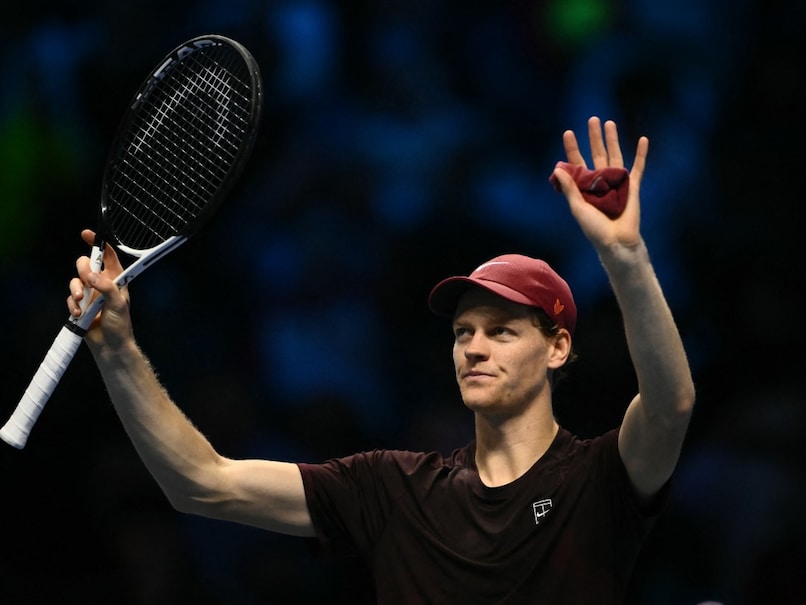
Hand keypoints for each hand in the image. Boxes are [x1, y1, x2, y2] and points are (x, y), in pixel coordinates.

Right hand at [67, 229, 132, 350]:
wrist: (110, 346)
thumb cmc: (121, 325)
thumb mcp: (118, 303)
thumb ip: (106, 287)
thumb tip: (90, 275)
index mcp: (116, 280)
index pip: (107, 256)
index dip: (98, 243)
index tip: (86, 234)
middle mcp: (102, 284)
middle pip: (85, 265)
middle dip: (82, 270)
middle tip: (86, 280)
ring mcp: (90, 295)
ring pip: (75, 281)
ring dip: (76, 290)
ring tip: (82, 302)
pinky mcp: (80, 306)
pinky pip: (70, 299)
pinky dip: (73, 306)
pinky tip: (79, 315)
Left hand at [551, 116, 647, 250]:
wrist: (616, 242)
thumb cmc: (594, 229)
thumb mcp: (578, 208)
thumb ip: (570, 188)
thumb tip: (557, 168)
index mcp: (584, 187)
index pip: (577, 162)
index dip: (572, 148)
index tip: (568, 132)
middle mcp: (600, 182)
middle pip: (596, 154)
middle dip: (594, 137)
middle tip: (592, 119)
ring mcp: (617, 182)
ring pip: (615, 156)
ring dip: (612, 140)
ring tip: (609, 123)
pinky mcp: (632, 186)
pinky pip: (638, 167)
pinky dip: (641, 154)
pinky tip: (643, 139)